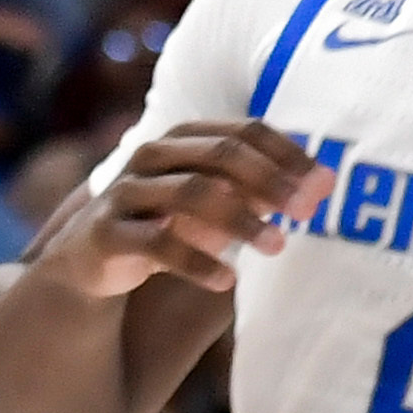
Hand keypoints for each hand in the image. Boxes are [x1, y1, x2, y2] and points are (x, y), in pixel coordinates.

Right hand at [35, 119, 316, 306]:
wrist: (87, 263)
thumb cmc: (164, 225)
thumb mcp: (213, 204)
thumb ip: (259, 191)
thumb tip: (323, 186)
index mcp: (183, 137)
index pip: (246, 130)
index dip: (289, 154)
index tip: (325, 185)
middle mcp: (153, 155)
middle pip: (222, 154)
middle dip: (271, 180)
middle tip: (309, 211)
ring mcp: (125, 190)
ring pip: (192, 193)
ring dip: (242, 219)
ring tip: (278, 246)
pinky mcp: (105, 232)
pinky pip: (157, 243)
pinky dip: (197, 261)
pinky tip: (228, 281)